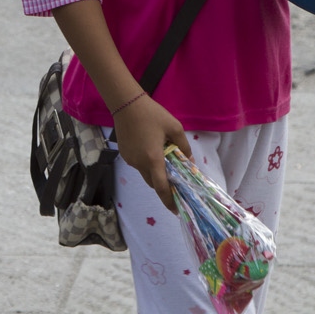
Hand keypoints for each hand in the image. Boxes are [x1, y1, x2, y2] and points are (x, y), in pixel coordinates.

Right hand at [111, 94, 188, 211]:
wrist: (126, 103)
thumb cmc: (152, 114)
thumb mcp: (174, 127)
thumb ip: (184, 146)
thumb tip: (190, 160)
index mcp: (153, 159)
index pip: (162, 188)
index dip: (169, 201)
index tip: (176, 210)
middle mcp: (140, 163)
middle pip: (153, 183)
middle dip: (164, 185)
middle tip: (175, 181)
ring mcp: (130, 160)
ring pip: (145, 174)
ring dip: (155, 172)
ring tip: (163, 159)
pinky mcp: (124, 154)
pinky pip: (138, 165)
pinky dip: (146, 163)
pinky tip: (150, 149)